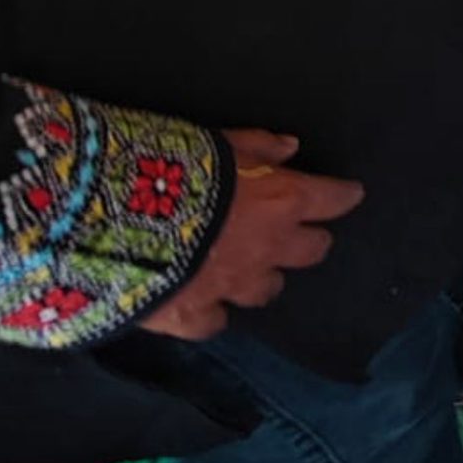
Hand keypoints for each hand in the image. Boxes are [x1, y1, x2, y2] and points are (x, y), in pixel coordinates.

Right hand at [141, 131, 364, 340]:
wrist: (113, 222)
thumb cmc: (172, 169)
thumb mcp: (219, 141)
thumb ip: (259, 146)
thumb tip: (291, 148)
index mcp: (282, 200)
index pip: (332, 199)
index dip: (343, 196)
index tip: (349, 195)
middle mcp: (267, 247)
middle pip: (311, 250)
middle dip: (308, 240)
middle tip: (298, 233)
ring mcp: (233, 286)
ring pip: (268, 289)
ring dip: (263, 277)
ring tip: (251, 269)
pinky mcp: (194, 316)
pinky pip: (215, 321)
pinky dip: (213, 311)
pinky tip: (205, 303)